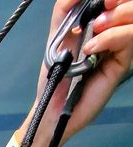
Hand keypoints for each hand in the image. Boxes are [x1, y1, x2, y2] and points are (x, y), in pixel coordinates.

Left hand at [35, 0, 132, 139]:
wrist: (52, 107)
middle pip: (131, 5)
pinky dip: (110, 37)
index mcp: (102, 22)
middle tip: (103, 6)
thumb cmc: (55, 73)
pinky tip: (91, 48)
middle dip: (119, 0)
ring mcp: (120, 48)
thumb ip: (66, 7)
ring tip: (94, 29)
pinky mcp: (121, 64)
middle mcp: (115, 32)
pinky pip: (127, 39)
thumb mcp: (57, 33)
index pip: (119, 1)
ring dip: (116, 16)